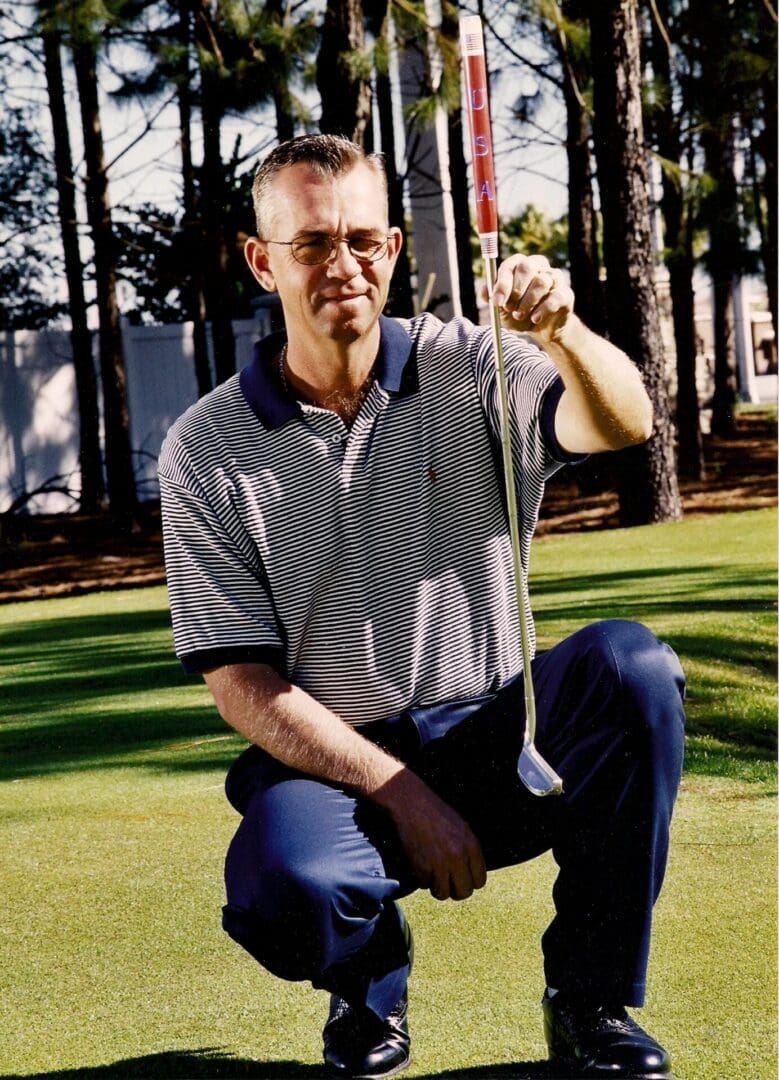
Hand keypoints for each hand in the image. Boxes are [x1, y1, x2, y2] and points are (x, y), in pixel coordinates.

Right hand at [377, 770, 486, 901]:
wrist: (411, 803)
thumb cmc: (436, 813)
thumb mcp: (461, 828)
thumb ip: (469, 851)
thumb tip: (471, 875)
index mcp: (471, 846)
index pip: (479, 881)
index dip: (470, 882)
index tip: (462, 879)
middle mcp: (457, 857)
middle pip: (463, 892)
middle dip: (455, 890)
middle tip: (448, 882)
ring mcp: (439, 863)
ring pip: (443, 893)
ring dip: (437, 886)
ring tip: (433, 873)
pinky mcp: (421, 866)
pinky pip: (424, 885)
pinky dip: (422, 878)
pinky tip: (421, 864)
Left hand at [489, 254, 574, 341]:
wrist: (541, 330)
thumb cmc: (519, 313)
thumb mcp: (501, 308)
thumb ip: (490, 297)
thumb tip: (483, 291)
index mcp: (521, 266)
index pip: (511, 265)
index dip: (502, 283)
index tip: (496, 302)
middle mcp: (539, 267)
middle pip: (528, 266)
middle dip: (516, 289)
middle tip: (509, 308)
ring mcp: (554, 279)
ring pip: (541, 281)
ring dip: (528, 302)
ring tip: (520, 316)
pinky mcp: (566, 293)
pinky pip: (555, 297)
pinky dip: (543, 310)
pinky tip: (535, 319)